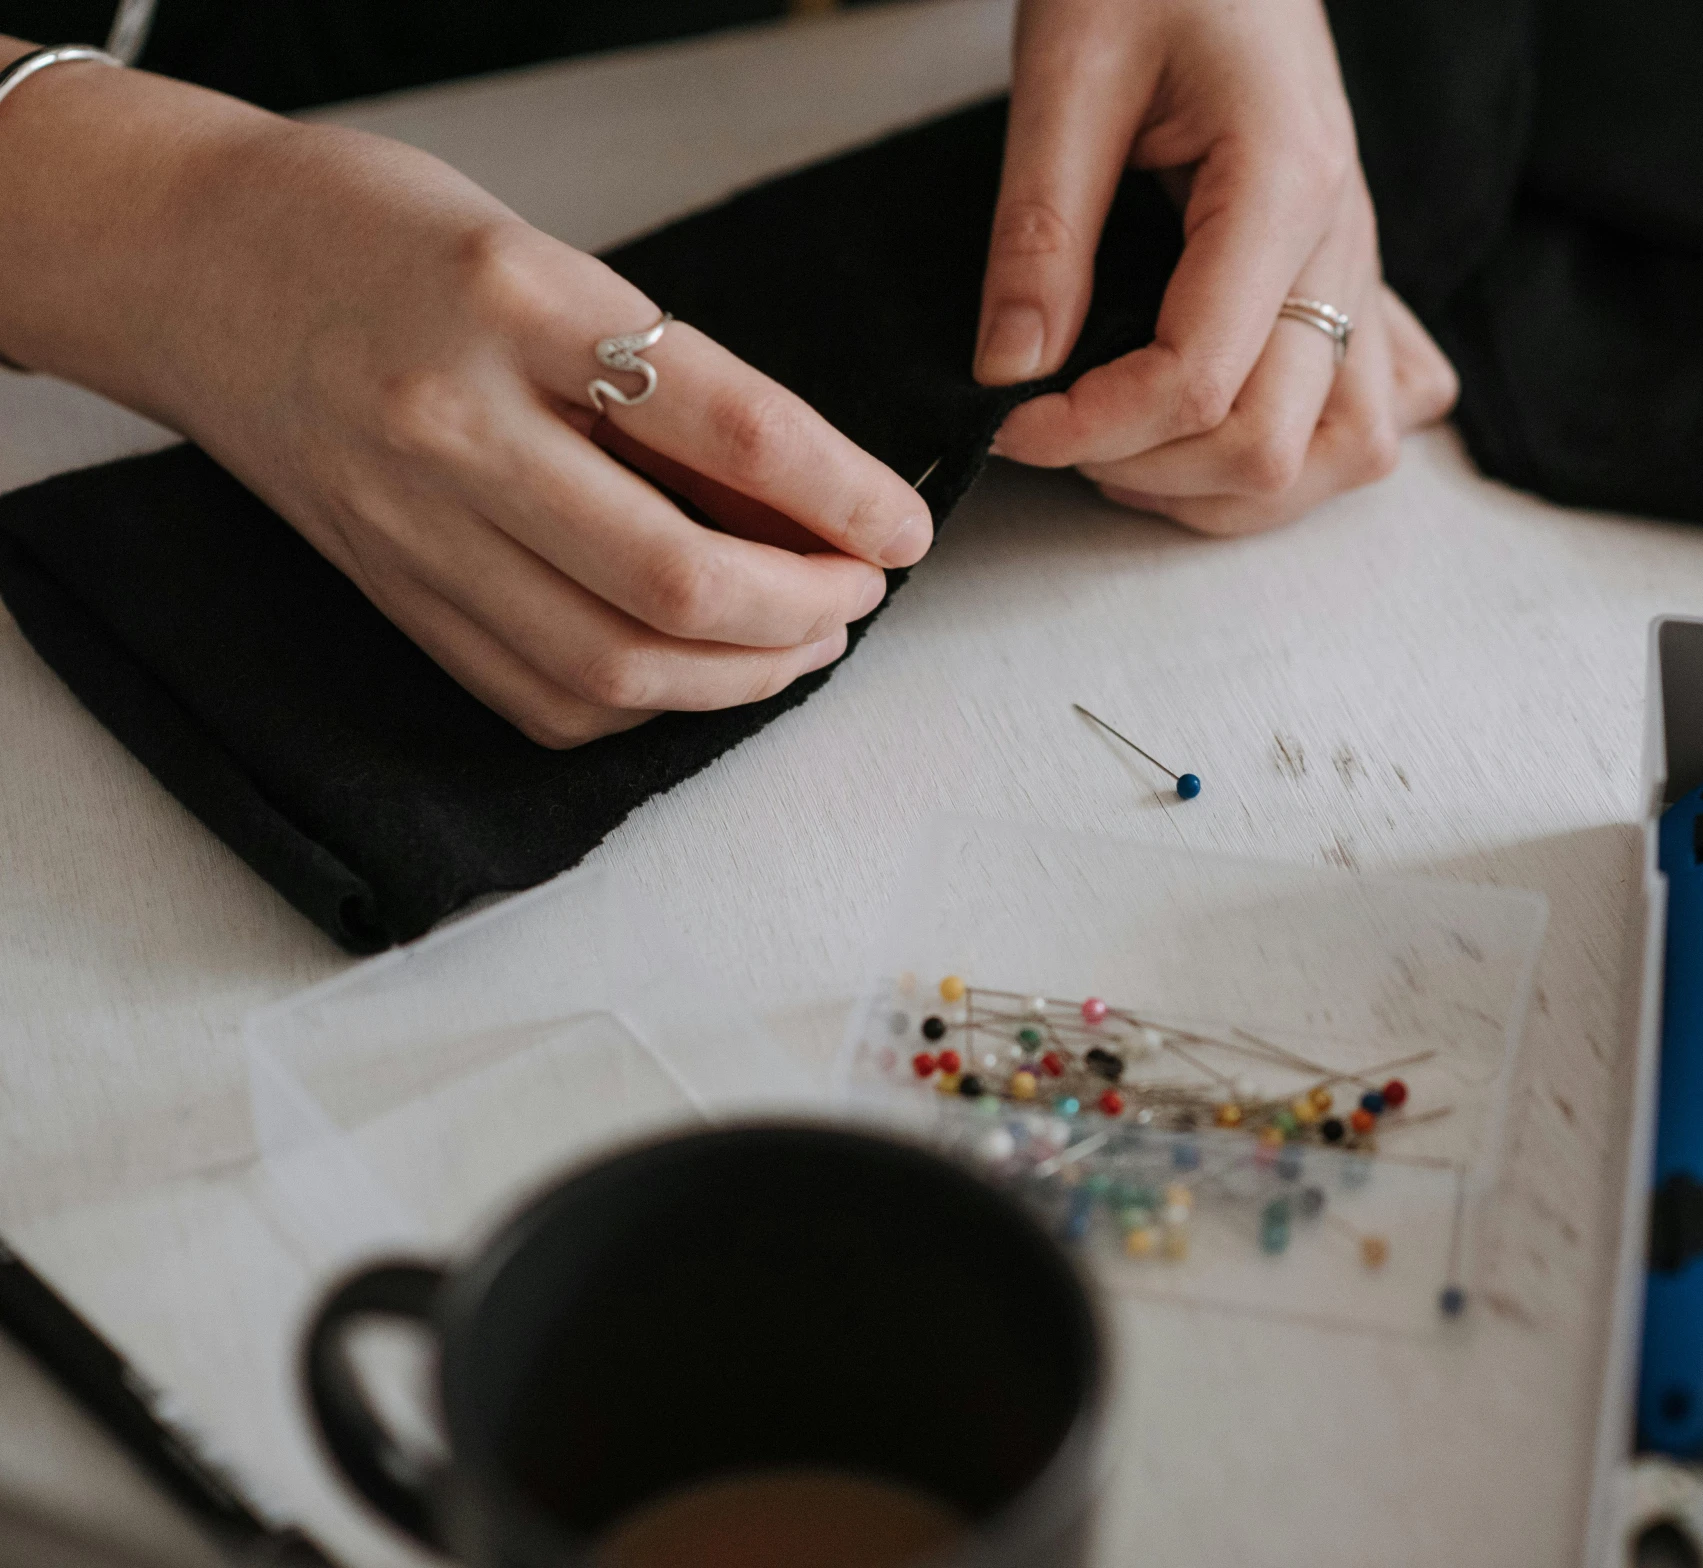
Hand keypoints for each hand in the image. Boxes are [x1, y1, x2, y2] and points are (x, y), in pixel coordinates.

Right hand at [0, 60, 928, 746]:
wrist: (189, 264)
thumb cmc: (380, 238)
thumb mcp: (550, 259)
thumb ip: (670, 381)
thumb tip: (811, 503)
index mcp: (517, 307)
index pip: (733, 431)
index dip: (848, 498)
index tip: (906, 526)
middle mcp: (456, 426)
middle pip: (676, 582)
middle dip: (806, 611)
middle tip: (859, 594)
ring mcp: (411, 525)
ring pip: (612, 664)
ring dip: (741, 676)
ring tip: (802, 640)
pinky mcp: (390, 593)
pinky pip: (538, 695)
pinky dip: (644, 702)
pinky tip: (694, 670)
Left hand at [974, 0, 1458, 534]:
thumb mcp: (1067, 71)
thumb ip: (1040, 233)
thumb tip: (1011, 374)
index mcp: (1283, 185)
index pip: (1200, 383)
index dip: (1091, 430)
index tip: (1007, 421)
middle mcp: (1344, 241)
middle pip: (1276, 447)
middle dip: (1148, 472)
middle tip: (1053, 431)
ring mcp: (1359, 265)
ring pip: (1344, 455)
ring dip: (1229, 487)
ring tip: (1127, 451)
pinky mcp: (1348, 275)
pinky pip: (1365, 412)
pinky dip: (1294, 455)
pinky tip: (1211, 431)